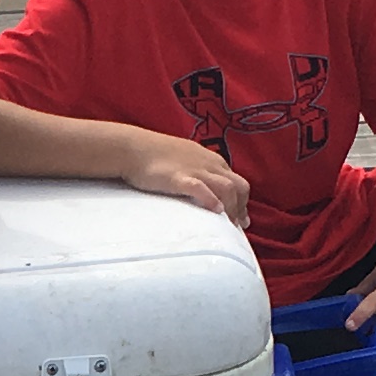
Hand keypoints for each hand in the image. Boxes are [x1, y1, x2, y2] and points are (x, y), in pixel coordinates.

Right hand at [121, 139, 250, 225]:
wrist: (133, 148)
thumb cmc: (156, 155)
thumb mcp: (186, 159)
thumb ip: (199, 172)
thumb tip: (206, 192)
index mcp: (211, 160)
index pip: (237, 182)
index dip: (242, 202)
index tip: (240, 219)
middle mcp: (209, 164)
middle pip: (238, 186)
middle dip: (241, 208)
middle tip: (237, 227)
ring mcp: (195, 170)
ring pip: (227, 188)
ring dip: (232, 208)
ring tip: (229, 226)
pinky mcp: (179, 178)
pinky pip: (201, 188)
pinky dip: (212, 200)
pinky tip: (215, 211)